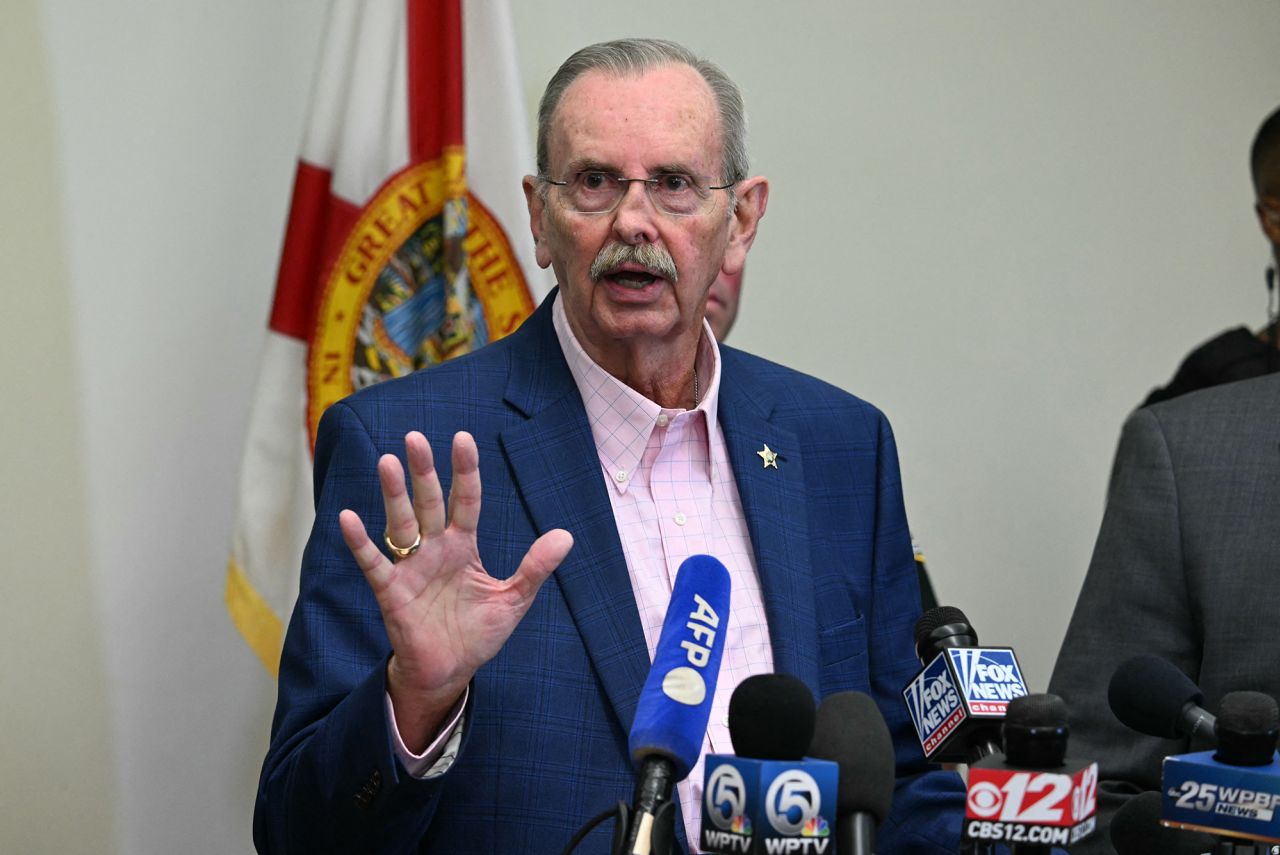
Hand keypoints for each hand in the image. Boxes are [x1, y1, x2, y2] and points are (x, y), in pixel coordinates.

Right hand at [338, 430, 572, 748]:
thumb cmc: (478, 633)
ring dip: (393, 494)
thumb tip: (566, 536)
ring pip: (401, 523)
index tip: (463, 438)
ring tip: (387, 462)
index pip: (465, 500)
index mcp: (464, 546)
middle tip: (415, 437)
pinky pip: (373, 563)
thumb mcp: (513, 599)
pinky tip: (348, 517)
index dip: (465, 471)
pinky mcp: (391, 592)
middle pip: (428, 502)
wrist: (450, 672)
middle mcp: (435, 549)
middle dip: (423, 471)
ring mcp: (411, 567)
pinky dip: (360, 542)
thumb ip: (535, 568)